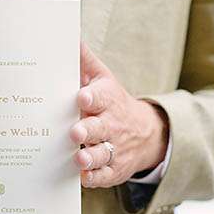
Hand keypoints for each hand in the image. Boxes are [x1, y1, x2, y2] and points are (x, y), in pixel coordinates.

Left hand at [71, 44, 168, 187]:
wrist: (145, 133)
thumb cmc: (113, 102)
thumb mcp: (103, 79)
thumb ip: (84, 61)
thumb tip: (67, 36)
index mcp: (108, 100)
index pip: (102, 96)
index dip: (92, 97)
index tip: (82, 97)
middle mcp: (112, 124)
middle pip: (101, 127)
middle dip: (88, 130)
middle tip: (76, 132)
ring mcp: (114, 147)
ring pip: (102, 153)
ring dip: (90, 157)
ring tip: (79, 158)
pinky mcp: (113, 169)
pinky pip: (104, 175)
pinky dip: (94, 177)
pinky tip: (83, 177)